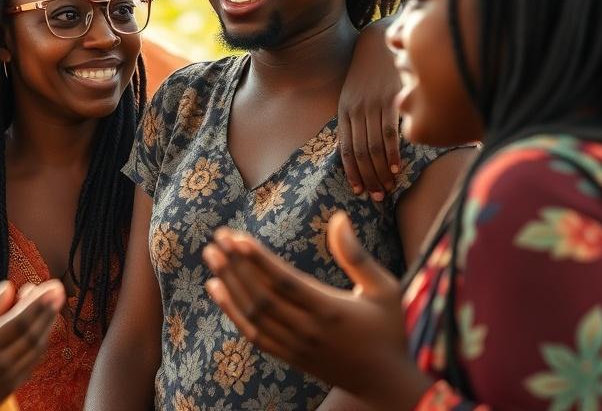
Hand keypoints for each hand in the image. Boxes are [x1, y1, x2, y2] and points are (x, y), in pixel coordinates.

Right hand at [0, 279, 65, 410]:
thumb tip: (7, 288)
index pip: (19, 321)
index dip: (37, 303)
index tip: (49, 286)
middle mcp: (1, 364)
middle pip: (32, 332)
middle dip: (48, 309)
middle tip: (58, 288)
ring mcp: (9, 377)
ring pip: (37, 347)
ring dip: (48, 324)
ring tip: (54, 304)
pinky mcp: (12, 386)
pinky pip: (34, 361)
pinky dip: (42, 342)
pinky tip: (42, 329)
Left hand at [202, 212, 430, 408]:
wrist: (386, 384)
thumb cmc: (389, 330)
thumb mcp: (385, 289)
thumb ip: (357, 255)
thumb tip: (339, 218)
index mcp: (331, 310)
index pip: (284, 282)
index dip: (257, 260)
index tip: (236, 237)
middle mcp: (308, 330)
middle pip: (262, 296)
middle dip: (235, 266)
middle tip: (216, 239)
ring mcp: (296, 346)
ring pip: (253, 315)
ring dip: (229, 284)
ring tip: (211, 256)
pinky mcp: (289, 357)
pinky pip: (253, 334)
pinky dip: (232, 311)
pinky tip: (217, 289)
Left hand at [339, 17, 401, 200]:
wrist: (380, 42)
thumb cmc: (369, 73)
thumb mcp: (354, 95)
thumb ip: (356, 120)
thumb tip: (362, 150)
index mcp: (344, 111)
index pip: (346, 150)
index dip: (352, 173)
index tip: (360, 191)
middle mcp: (356, 110)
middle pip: (361, 154)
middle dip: (369, 178)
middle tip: (378, 197)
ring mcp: (373, 105)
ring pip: (375, 148)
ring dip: (381, 172)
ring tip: (389, 188)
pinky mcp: (391, 99)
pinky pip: (390, 134)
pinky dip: (393, 155)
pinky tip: (398, 169)